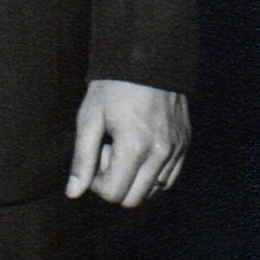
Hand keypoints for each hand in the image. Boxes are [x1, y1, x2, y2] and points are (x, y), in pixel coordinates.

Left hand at [66, 80, 189, 207]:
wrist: (148, 59)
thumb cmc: (112, 88)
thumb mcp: (89, 119)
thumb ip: (82, 159)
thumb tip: (73, 193)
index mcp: (134, 147)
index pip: (113, 194)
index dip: (97, 184)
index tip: (96, 156)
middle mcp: (160, 153)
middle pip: (134, 199)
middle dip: (116, 184)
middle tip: (110, 153)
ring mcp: (176, 150)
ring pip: (154, 191)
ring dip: (135, 179)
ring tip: (126, 149)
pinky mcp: (185, 144)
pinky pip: (169, 178)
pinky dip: (153, 175)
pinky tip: (141, 151)